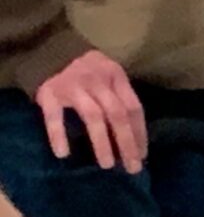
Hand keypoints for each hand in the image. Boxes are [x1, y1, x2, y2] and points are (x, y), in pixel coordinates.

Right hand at [35, 51, 145, 172]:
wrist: (49, 48)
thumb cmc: (87, 71)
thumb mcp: (109, 77)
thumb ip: (121, 100)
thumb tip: (135, 140)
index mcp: (115, 76)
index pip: (133, 108)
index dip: (140, 134)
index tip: (142, 155)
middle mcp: (96, 80)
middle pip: (117, 114)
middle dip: (127, 143)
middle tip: (132, 168)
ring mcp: (72, 85)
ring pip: (93, 116)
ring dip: (102, 143)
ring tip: (107, 164)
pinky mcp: (49, 91)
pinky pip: (54, 116)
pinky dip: (58, 135)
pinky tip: (62, 154)